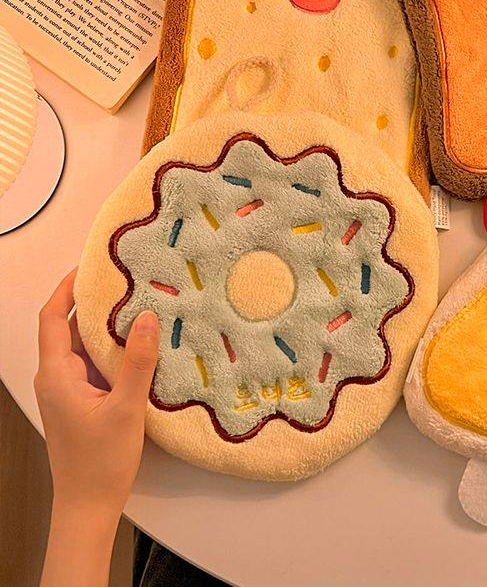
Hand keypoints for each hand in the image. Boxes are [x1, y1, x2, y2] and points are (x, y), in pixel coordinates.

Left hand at [35, 269, 158, 586]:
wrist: (88, 506)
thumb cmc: (100, 460)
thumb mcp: (125, 407)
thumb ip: (136, 361)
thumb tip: (147, 317)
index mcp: (57, 374)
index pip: (51, 319)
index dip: (65, 290)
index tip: (89, 268)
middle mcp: (56, 378)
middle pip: (66, 328)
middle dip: (90, 302)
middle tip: (123, 281)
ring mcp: (67, 391)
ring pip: (81, 347)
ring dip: (103, 327)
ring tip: (135, 306)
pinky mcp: (80, 402)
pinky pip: (92, 365)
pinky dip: (109, 349)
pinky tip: (137, 346)